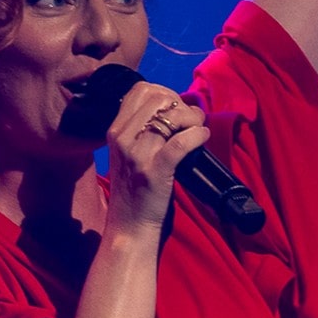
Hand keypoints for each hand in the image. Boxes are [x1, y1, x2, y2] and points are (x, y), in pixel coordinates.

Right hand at [104, 82, 209, 233]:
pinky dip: (198, 135)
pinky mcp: (155, 171)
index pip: (140, 90)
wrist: (129, 227)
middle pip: (158, 98)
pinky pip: (182, 141)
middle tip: (190, 122)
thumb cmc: (135, 190)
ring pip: (171, 116)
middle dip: (181, 105)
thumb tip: (177, 106)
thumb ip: (143, 130)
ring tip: (198, 130)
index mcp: (115, 131)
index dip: (165, 92)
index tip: (177, 108)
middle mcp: (122, 139)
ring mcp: (137, 155)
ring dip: (193, 118)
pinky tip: (202, 139)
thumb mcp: (128, 154)